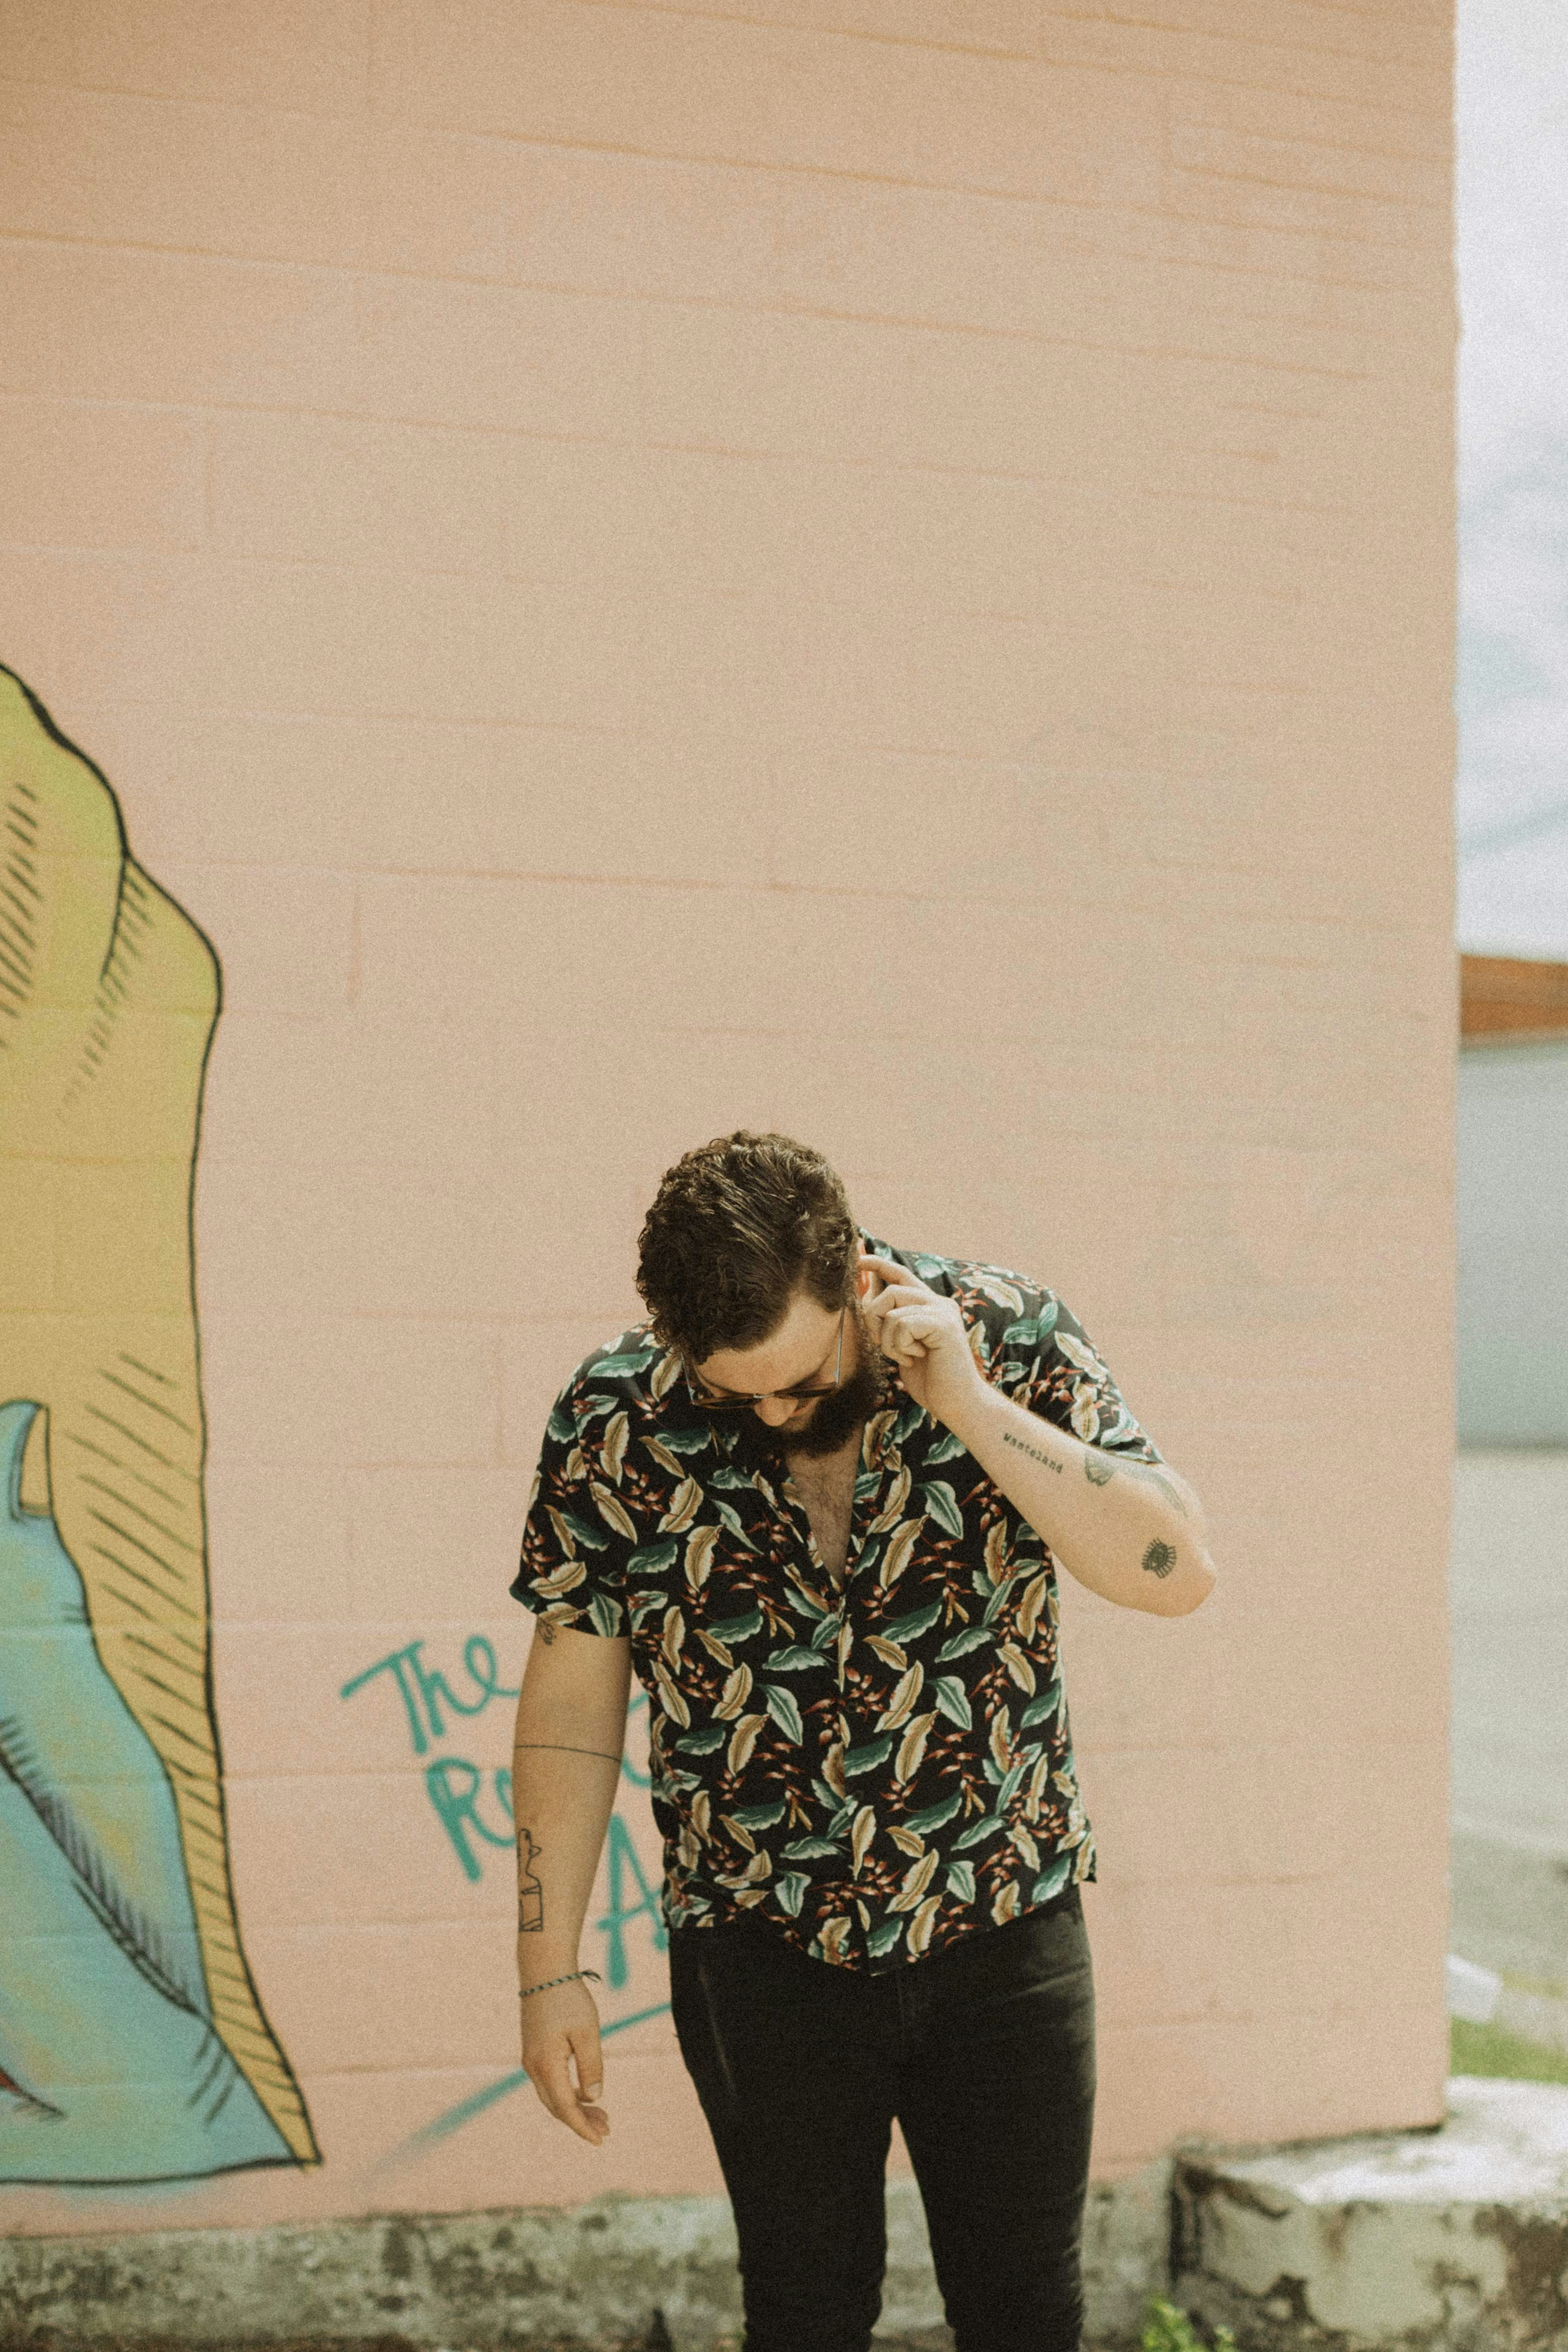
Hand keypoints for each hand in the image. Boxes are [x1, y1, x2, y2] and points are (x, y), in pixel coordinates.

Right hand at [518, 1976, 608, 2145]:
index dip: (582, 2127)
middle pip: (557, 2106)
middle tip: (607, 2128)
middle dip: (581, 2121)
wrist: (544, 1970)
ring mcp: (531, 2059)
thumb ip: (591, 2066)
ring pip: (552, 2095)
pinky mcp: (533, 2051)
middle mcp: (533, 2067)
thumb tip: (594, 2097)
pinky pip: (549, 2083)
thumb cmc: (568, 1998)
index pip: (565, 2108)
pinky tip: (584, 2093)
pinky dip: (567, 2093)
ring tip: (601, 2115)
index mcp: (546, 2065)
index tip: (600, 2140)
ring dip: (574, 2108)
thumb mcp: (587, 2032)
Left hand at [858, 1252, 985, 1428]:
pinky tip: (914, 1359)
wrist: (957, 1403)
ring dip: (887, 1338)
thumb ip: (892, 1322)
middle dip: (874, 1317)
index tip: (859, 1260)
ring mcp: (943, 1311)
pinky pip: (901, 1323)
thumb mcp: (903, 1346)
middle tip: (881, 1343)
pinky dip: (898, 1346)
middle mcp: (939, 1303)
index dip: (879, 1264)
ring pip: (892, 1307)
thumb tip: (868, 1296)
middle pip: (891, 1289)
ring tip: (904, 1356)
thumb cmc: (930, 1380)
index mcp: (930, 1306)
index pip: (901, 1275)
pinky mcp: (943, 1323)